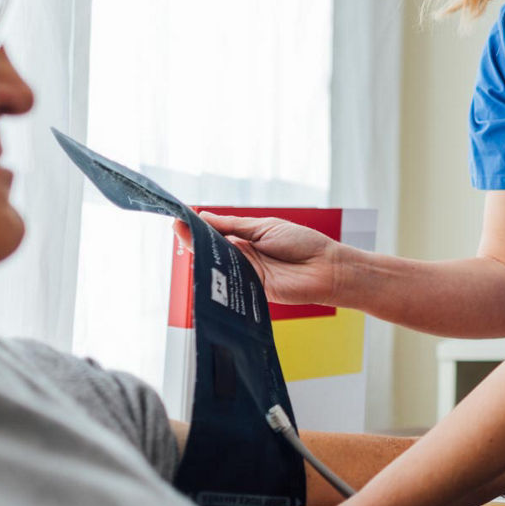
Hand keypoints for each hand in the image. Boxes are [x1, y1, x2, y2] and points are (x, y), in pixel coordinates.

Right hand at [176, 213, 343, 306]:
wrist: (326, 268)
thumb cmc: (303, 244)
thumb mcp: (265, 227)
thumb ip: (234, 225)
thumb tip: (204, 216)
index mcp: (247, 238)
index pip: (216, 232)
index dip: (199, 227)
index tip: (180, 218)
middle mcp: (243, 257)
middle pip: (213, 249)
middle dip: (195, 239)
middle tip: (177, 227)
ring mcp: (246, 273)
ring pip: (218, 263)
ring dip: (203, 253)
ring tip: (186, 238)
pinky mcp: (250, 289)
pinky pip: (229, 278)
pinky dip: (218, 270)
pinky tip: (206, 261)